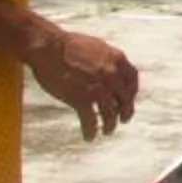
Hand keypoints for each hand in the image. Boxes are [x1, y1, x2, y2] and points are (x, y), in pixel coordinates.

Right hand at [29, 26, 138, 140]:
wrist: (49, 48)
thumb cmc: (67, 45)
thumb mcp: (96, 47)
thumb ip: (106, 60)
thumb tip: (110, 69)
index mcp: (117, 59)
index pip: (132, 79)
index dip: (132, 92)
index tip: (128, 100)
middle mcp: (112, 74)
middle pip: (125, 99)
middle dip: (125, 111)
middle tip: (122, 120)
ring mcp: (98, 88)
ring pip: (110, 113)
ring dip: (110, 125)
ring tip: (107, 131)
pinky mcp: (81, 99)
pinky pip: (91, 120)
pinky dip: (91, 131)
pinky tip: (89, 137)